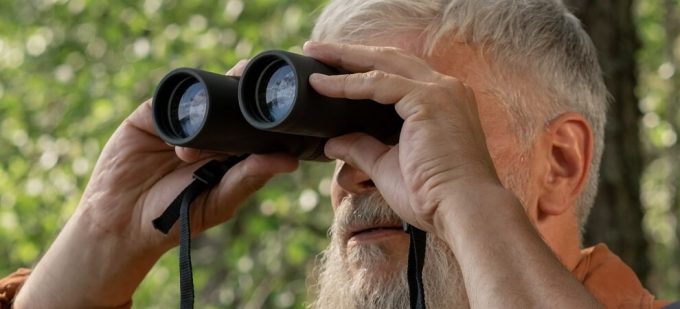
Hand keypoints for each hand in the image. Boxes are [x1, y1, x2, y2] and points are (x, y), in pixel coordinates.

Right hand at [14, 61, 297, 307]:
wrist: (122, 222)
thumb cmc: (177, 217)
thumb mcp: (220, 199)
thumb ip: (250, 178)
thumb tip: (291, 162)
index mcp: (229, 152)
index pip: (253, 126)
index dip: (269, 112)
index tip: (289, 100)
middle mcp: (207, 133)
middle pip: (231, 103)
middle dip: (246, 88)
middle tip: (262, 78)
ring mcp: (178, 122)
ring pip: (202, 95)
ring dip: (218, 83)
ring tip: (238, 75)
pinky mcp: (151, 116)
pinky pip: (169, 98)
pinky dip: (182, 96)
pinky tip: (197, 97)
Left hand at [305, 42, 601, 307]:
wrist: (465, 213)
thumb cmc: (433, 197)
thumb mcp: (388, 166)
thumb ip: (362, 149)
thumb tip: (332, 143)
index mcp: (443, 103)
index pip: (398, 74)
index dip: (363, 68)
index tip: (331, 69)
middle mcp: (446, 89)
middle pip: (389, 58)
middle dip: (350, 53)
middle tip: (316, 48)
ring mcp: (440, 92)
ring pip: (383, 63)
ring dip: (345, 57)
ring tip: (314, 53)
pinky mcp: (428, 100)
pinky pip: (378, 83)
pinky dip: (348, 83)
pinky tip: (322, 84)